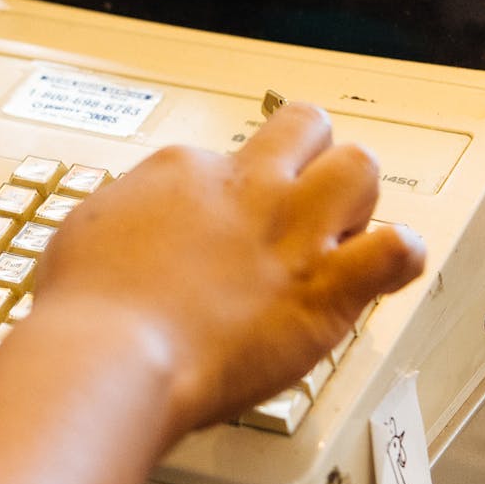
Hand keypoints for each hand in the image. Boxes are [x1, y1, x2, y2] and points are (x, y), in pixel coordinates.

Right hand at [34, 102, 425, 439]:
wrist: (113, 354)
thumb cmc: (88, 307)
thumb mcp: (84, 231)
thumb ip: (126, 214)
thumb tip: (134, 220)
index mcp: (184, 171)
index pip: (228, 156)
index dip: (229, 191)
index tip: (219, 225)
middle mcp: (248, 189)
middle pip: (305, 129)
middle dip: (310, 156)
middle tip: (299, 198)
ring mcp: (292, 235)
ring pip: (361, 168)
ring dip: (356, 197)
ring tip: (340, 230)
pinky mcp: (326, 289)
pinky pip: (397, 250)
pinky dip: (400, 256)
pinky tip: (386, 269)